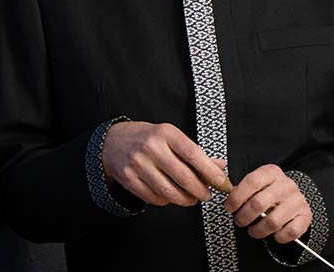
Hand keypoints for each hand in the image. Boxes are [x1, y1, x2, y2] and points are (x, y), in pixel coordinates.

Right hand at [102, 121, 226, 206]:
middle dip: (200, 190)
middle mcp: (151, 147)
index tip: (220, 181)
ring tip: (191, 198)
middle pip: (182, 176)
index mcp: (166, 133)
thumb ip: (195, 152)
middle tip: (206, 195)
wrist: (113, 141)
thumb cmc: (147, 138)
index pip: (193, 153)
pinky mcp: (128, 179)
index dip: (209, 171)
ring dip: (185, 199)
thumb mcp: (171, 137)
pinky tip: (170, 196)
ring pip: (168, 191)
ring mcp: (138, 164)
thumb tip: (219, 167)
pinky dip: (166, 201)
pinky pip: (154, 198)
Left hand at [223, 164, 311, 243]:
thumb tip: (230, 200)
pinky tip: (273, 234)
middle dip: (244, 217)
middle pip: (259, 203)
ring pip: (272, 221)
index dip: (237, 197)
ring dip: (258, 230)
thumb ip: (244, 190)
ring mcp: (297, 200)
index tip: (229, 207)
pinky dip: (278, 237)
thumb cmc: (271, 193)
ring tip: (253, 230)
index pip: (252, 182)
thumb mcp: (259, 185)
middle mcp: (286, 185)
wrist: (294, 198)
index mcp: (272, 173)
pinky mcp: (305, 216)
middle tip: (240, 221)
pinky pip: (289, 232)